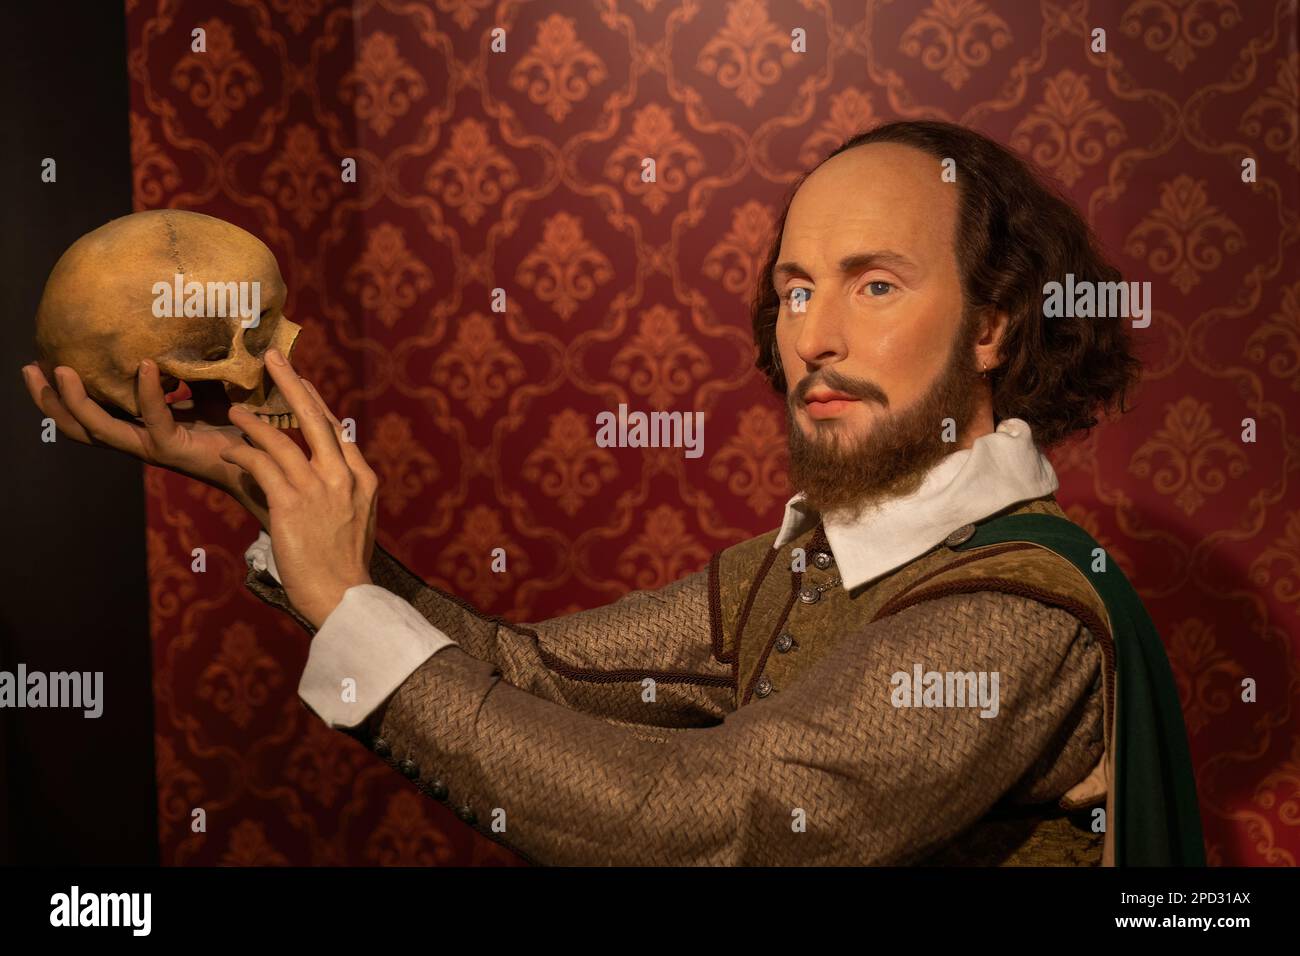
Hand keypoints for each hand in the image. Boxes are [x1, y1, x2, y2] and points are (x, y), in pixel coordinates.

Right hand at [21, 360, 270, 527]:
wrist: (263, 460)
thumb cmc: (237, 426)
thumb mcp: (207, 391)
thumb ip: (191, 369)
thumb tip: (185, 331)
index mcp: (139, 428)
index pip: (90, 414)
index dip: (62, 395)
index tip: (42, 362)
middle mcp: (138, 440)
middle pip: (78, 427)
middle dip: (49, 400)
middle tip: (29, 367)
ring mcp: (152, 447)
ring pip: (98, 429)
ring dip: (76, 401)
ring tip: (60, 369)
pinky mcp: (174, 448)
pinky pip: (152, 418)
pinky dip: (147, 391)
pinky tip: (147, 365)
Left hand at [219, 348, 377, 629]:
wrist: (343, 596)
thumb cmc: (343, 566)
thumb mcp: (356, 521)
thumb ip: (342, 491)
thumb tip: (323, 474)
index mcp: (361, 479)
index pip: (337, 431)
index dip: (316, 403)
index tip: (301, 383)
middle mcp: (343, 477)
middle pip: (316, 419)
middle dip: (292, 384)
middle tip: (273, 358)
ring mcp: (319, 489)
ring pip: (282, 439)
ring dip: (253, 422)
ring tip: (233, 411)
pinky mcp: (291, 504)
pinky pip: (261, 466)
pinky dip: (243, 453)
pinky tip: (229, 450)